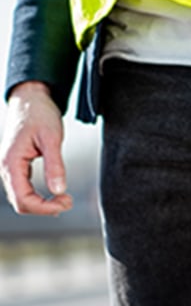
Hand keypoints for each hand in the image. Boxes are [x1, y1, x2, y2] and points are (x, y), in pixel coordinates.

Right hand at [0, 81, 71, 214]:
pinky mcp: (18, 165)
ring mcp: (10, 167)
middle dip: (45, 208)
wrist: (30, 98)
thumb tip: (59, 190)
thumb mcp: (52, 138)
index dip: (45, 207)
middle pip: (20, 203)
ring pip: (21, 197)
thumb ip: (55, 165)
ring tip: (65, 199)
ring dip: (42, 203)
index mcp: (11, 163)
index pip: (23, 199)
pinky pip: (24, 188)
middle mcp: (6, 168)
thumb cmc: (40, 114)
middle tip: (68, 201)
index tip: (67, 202)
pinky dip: (39, 196)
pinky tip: (56, 193)